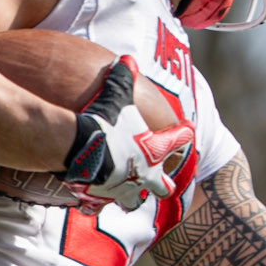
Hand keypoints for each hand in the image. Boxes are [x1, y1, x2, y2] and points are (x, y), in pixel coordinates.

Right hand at [63, 58, 194, 209]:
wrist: (77, 147)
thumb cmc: (103, 121)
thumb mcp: (116, 94)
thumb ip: (124, 77)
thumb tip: (127, 59)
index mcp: (153, 151)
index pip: (179, 141)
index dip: (185, 133)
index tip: (188, 129)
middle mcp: (143, 176)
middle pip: (163, 188)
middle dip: (164, 185)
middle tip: (165, 184)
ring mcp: (122, 190)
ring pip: (132, 202)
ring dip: (130, 198)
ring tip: (126, 196)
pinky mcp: (99, 199)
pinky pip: (98, 205)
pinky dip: (94, 203)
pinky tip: (90, 201)